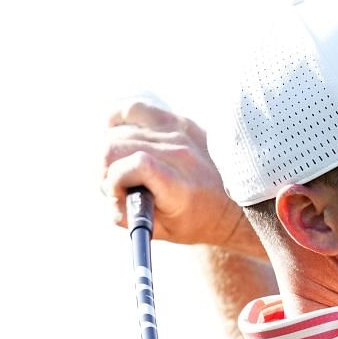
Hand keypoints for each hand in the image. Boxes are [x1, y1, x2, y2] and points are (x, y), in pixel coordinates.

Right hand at [102, 100, 261, 254]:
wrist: (233, 201)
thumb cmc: (195, 220)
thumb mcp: (162, 230)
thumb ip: (130, 216)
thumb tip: (109, 196)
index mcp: (179, 186)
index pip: (136, 164)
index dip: (114, 180)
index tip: (117, 194)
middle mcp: (179, 153)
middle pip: (115, 146)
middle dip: (104, 170)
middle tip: (114, 186)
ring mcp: (178, 132)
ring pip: (118, 130)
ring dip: (109, 153)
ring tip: (120, 169)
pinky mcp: (176, 120)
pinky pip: (133, 108)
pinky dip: (117, 121)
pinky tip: (118, 137)